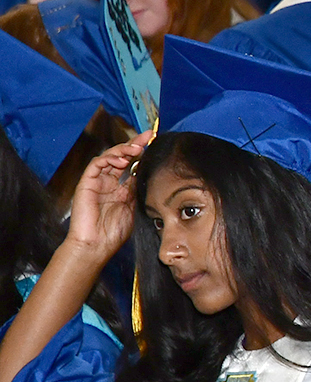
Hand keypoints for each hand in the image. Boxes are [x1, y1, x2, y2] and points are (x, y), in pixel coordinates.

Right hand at [67, 132, 151, 262]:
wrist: (96, 246)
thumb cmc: (113, 232)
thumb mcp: (132, 206)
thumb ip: (137, 189)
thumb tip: (146, 172)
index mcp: (120, 188)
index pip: (131, 164)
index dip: (141, 152)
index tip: (154, 141)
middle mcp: (108, 182)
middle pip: (120, 156)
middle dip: (134, 143)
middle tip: (147, 135)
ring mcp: (96, 182)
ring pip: (108, 156)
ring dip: (122, 149)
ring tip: (136, 148)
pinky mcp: (86, 184)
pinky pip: (96, 165)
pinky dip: (108, 159)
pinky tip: (121, 161)